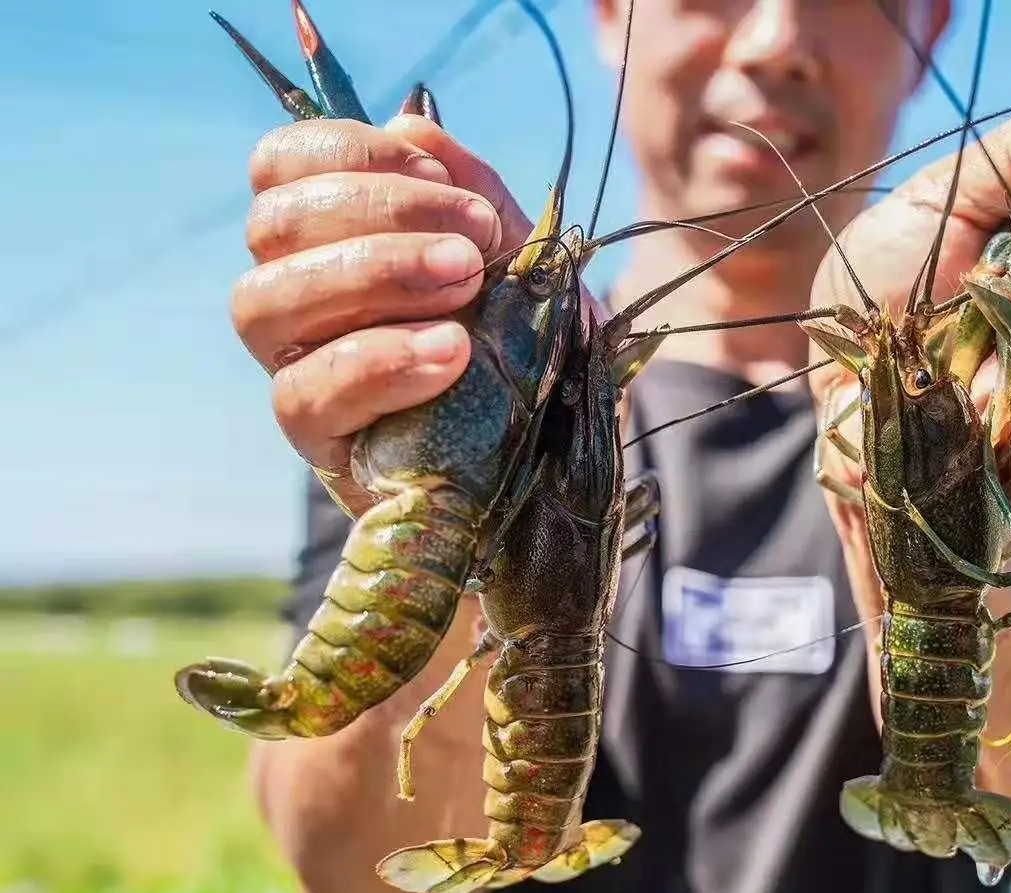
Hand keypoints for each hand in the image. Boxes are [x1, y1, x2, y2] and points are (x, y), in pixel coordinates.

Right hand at [231, 114, 533, 513]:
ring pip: (264, 302)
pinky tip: (450, 354)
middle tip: (474, 244)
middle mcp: (297, 300)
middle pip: (273, 224)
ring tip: (463, 288)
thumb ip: (477, 196)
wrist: (563, 466)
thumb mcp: (529, 265)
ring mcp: (298, 371)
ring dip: (371, 275)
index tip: (443, 176)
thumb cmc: (536, 356)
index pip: (283, 166)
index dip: (351, 153)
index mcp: (335, 240)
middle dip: (380, 213)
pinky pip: (303, 394)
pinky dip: (379, 361)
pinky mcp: (318, 445)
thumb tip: (414, 124)